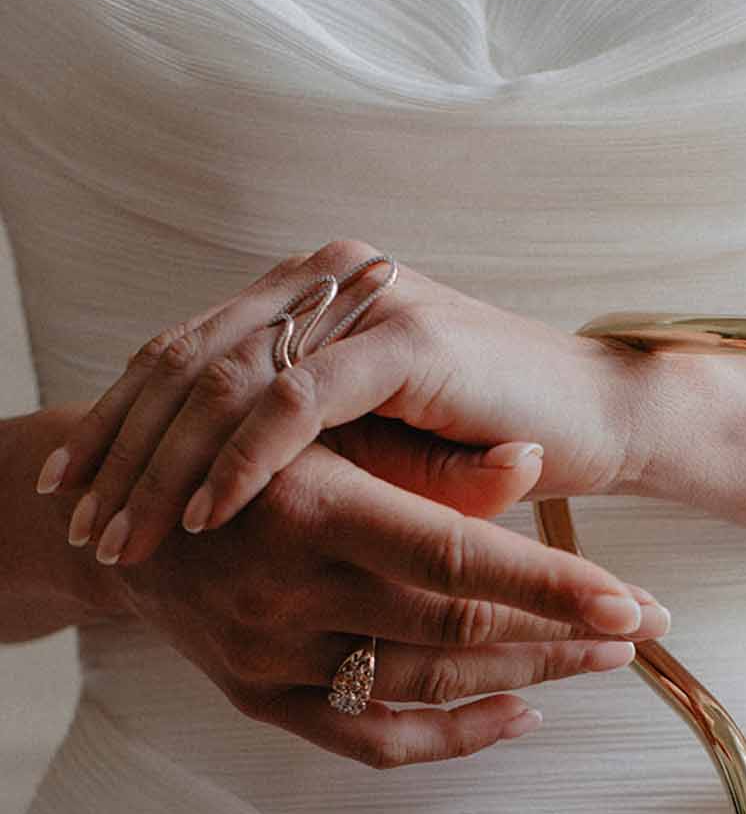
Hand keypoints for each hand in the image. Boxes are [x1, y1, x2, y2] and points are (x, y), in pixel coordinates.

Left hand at [36, 239, 647, 568]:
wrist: (606, 420)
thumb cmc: (495, 441)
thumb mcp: (373, 441)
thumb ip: (297, 439)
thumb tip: (191, 484)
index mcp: (312, 293)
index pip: (187, 351)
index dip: (119, 421)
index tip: (71, 489)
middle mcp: (328, 280)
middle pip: (186, 360)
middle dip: (121, 449)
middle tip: (78, 520)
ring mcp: (364, 301)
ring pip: (224, 379)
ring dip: (163, 465)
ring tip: (124, 533)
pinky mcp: (403, 340)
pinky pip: (294, 401)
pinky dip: (240, 462)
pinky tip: (204, 516)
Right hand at [51, 422, 669, 767]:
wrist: (123, 514)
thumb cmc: (251, 450)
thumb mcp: (331, 428)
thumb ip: (430, 460)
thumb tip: (532, 462)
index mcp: (309, 507)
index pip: (456, 560)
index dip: (553, 587)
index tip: (637, 602)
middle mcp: (285, 594)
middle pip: (455, 632)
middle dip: (564, 633)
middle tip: (645, 625)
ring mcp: (270, 658)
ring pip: (426, 686)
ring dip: (528, 675)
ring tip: (604, 654)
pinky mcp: (260, 701)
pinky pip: (373, 741)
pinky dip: (455, 735)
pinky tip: (522, 711)